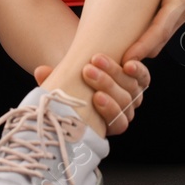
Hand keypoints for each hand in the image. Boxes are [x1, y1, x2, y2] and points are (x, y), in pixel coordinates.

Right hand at [33, 53, 149, 136]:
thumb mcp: (61, 90)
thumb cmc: (71, 89)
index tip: (96, 98)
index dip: (110, 111)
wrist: (86, 73)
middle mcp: (125, 111)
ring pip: (132, 87)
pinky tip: (127, 61)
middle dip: (106, 85)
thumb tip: (41, 72)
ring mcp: (134, 95)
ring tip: (96, 60)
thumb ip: (52, 86)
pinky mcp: (139, 79)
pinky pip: (143, 77)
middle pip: (124, 101)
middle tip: (88, 71)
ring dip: (113, 72)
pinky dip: (137, 70)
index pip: (118, 123)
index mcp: (111, 124)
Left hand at [121, 0, 184, 63]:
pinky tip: (139, 25)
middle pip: (160, 39)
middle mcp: (184, 8)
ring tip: (124, 48)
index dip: (141, 47)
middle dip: (141, 53)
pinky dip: (153, 31)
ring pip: (164, 33)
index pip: (158, 31)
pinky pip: (167, 22)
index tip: (126, 61)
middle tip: (118, 61)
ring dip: (147, 43)